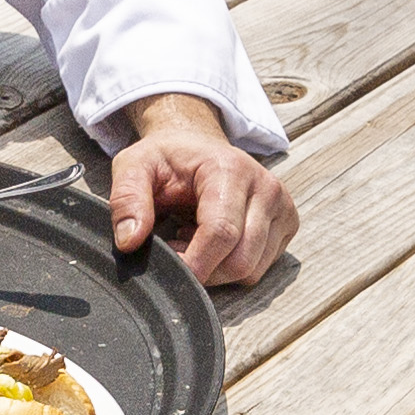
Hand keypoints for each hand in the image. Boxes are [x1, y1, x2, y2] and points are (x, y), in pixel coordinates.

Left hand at [108, 94, 295, 286]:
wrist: (196, 143)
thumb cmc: (167, 158)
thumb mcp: (134, 167)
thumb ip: (127, 200)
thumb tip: (130, 241)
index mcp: (231, 170)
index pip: (221, 234)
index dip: (192, 263)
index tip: (168, 264)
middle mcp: (266, 187)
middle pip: (241, 260)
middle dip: (204, 269)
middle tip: (177, 246)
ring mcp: (282, 206)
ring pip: (253, 270)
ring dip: (217, 269)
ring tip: (194, 239)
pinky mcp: (287, 222)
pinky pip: (262, 267)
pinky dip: (234, 265)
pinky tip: (216, 241)